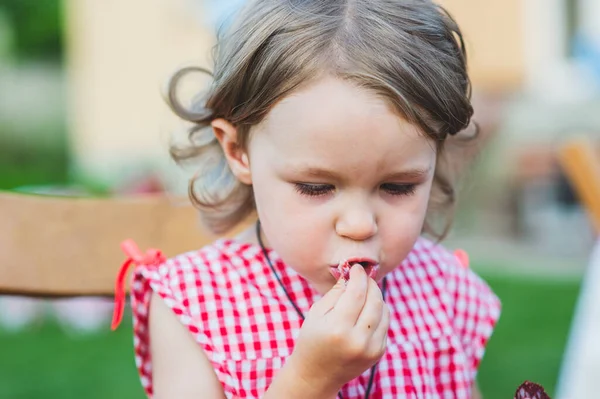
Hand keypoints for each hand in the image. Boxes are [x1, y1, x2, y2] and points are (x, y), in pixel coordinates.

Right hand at [286, 264, 389, 395]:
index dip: (359, 276)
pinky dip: (379, 312)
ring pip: (384, 310)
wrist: (317, 375)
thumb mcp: (316, 313)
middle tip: (363, 277)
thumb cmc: (312, 339)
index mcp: (338, 328)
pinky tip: (366, 310)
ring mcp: (371, 348)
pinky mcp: (378, 352)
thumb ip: (336, 292)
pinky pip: (385, 324)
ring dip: (376, 296)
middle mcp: (358, 340)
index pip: (357, 293)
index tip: (357, 267)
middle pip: (374, 300)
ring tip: (364, 293)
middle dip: (370, 284)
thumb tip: (352, 274)